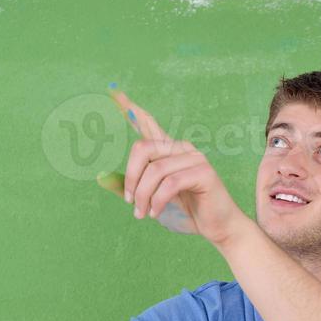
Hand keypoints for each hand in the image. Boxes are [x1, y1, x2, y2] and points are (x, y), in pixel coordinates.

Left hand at [109, 87, 250, 248]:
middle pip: (143, 148)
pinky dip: (158, 200)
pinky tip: (156, 212)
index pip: (149, 125)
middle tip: (129, 201)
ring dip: (144, 195)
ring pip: (155, 170)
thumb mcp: (153, 200)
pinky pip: (170, 183)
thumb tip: (102, 178)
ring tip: (143, 214)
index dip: (132, 110)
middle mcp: (182, 149)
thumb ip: (133, 187)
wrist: (218, 228)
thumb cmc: (188, 213)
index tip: (115, 92)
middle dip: (131, 177)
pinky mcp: (204, 172)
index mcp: (170, 152)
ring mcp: (195, 158)